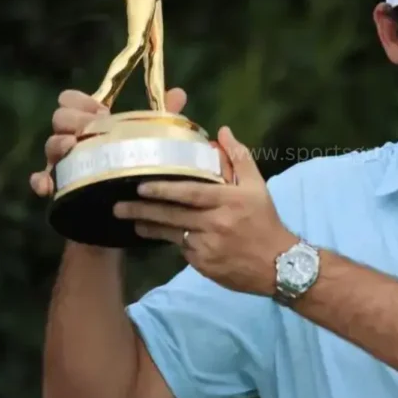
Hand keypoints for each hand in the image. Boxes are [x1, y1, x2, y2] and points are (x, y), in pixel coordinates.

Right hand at [29, 88, 188, 197]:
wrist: (126, 214)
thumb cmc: (137, 170)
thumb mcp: (154, 142)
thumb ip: (164, 117)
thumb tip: (179, 92)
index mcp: (93, 124)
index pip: (73, 100)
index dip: (82, 101)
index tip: (101, 110)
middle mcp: (75, 139)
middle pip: (60, 118)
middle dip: (71, 119)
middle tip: (87, 128)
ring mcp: (65, 163)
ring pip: (51, 145)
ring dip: (58, 144)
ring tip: (71, 147)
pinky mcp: (60, 188)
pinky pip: (39, 180)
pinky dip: (41, 180)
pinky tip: (48, 186)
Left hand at [112, 127, 296, 295]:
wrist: (279, 265)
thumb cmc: (265, 221)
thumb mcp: (257, 187)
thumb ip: (239, 158)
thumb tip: (222, 131)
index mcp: (229, 201)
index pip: (190, 193)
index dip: (164, 190)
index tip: (141, 186)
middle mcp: (216, 224)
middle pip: (172, 216)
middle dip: (142, 210)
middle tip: (118, 206)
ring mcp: (208, 247)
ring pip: (172, 234)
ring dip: (148, 227)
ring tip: (129, 220)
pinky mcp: (204, 266)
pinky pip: (182, 250)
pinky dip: (172, 241)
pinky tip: (159, 234)